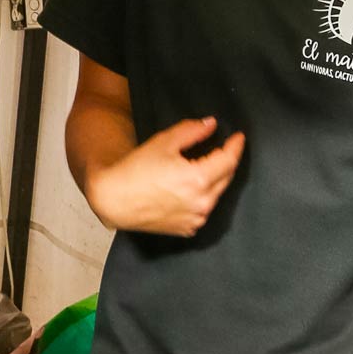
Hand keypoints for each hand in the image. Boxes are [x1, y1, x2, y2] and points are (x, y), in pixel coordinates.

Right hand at [85, 116, 244, 237]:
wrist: (113, 200)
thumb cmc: (135, 170)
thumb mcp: (164, 143)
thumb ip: (192, 131)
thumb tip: (211, 125)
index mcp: (198, 180)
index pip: (229, 160)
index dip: (236, 146)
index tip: (239, 138)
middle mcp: (202, 203)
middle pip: (226, 178)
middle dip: (226, 162)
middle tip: (222, 149)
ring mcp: (195, 219)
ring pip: (216, 195)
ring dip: (214, 180)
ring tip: (202, 168)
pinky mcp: (187, 229)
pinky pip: (204, 210)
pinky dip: (202, 197)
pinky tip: (189, 189)